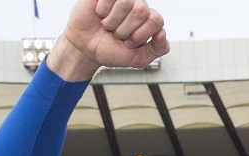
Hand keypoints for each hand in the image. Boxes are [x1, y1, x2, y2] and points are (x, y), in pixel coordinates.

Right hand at [48, 0, 168, 80]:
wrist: (86, 49)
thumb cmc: (112, 50)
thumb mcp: (139, 58)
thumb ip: (158, 49)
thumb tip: (162, 33)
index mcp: (149, 20)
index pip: (156, 20)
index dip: (141, 35)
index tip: (130, 43)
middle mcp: (138, 6)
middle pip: (141, 11)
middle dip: (125, 30)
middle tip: (117, 34)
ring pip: (126, 2)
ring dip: (113, 21)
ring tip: (108, 26)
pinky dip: (103, 11)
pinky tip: (100, 15)